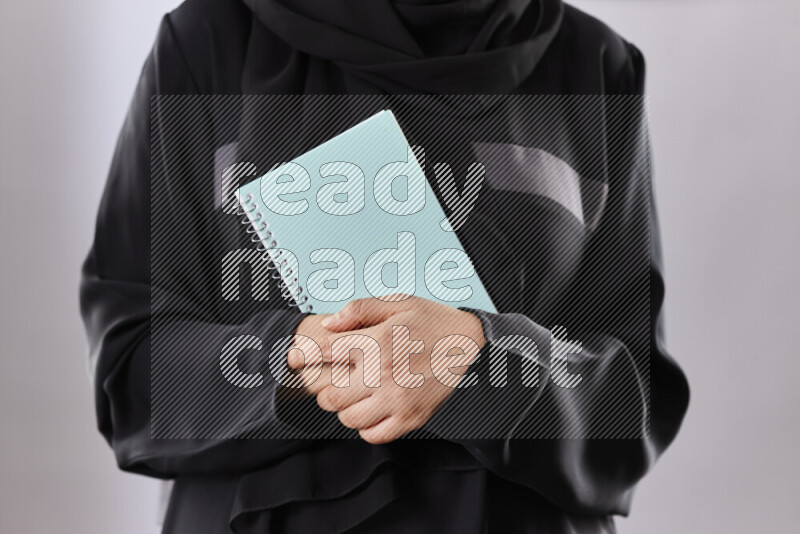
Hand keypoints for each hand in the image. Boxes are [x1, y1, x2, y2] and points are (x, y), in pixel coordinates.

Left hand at [289, 296, 485, 443]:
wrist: (473, 347)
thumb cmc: (433, 322)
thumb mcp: (397, 303)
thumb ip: (359, 310)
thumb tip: (328, 324)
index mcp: (377, 341)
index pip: (324, 352)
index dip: (303, 355)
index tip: (293, 359)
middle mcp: (383, 372)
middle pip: (329, 394)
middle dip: (326, 387)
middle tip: (337, 379)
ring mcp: (396, 399)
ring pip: (347, 418)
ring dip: (345, 407)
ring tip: (357, 394)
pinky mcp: (410, 418)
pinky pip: (372, 434)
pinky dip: (366, 426)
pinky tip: (372, 409)